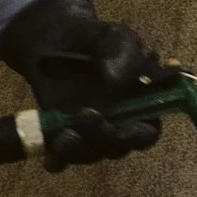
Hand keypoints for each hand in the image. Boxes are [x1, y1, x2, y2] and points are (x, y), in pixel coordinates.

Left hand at [0, 0, 175, 169]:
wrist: (56, 37)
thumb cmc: (97, 38)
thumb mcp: (115, 36)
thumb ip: (124, 54)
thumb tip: (117, 80)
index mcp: (141, 106)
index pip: (147, 131)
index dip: (138, 134)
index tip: (125, 128)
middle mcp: (118, 125)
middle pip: (118, 147)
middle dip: (105, 139)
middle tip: (88, 116)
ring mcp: (89, 132)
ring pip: (90, 153)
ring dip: (79, 150)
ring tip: (65, 135)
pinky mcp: (61, 133)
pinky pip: (61, 155)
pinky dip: (56, 160)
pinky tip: (49, 159)